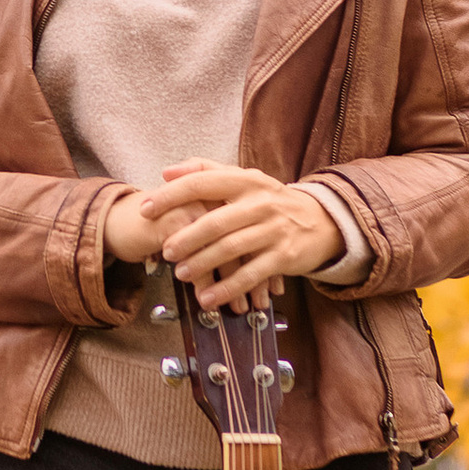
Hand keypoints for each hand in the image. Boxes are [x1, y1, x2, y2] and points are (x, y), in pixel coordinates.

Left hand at [113, 159, 340, 308]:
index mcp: (246, 180)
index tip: (146, 209)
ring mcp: (274, 230)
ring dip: (203, 264)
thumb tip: (167, 172)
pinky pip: (250, 275)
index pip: (203, 183)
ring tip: (181, 274)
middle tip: (166, 251)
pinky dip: (227, 288)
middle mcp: (261, 203)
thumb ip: (206, 171)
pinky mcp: (284, 256)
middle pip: (216, 221)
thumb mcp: (244, 179)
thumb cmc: (270, 201)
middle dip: (186, 238)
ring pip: (231, 249)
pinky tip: (208, 298)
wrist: (322, 222)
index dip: (171, 195)